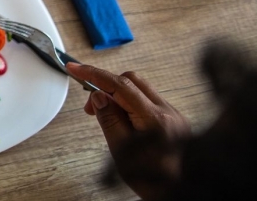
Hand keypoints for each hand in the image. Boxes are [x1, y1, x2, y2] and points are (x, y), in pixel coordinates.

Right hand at [67, 63, 190, 200]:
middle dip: (106, 85)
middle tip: (90, 104)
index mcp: (154, 119)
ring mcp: (173, 115)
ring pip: (140, 89)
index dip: (94, 74)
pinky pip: (148, 101)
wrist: (180, 194)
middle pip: (131, 80)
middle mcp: (167, 112)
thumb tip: (99, 97)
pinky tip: (122, 121)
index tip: (76, 68)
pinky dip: (130, 104)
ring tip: (105, 115)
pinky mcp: (174, 121)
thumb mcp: (122, 152)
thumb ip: (110, 120)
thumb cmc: (155, 183)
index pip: (120, 85)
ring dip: (118, 95)